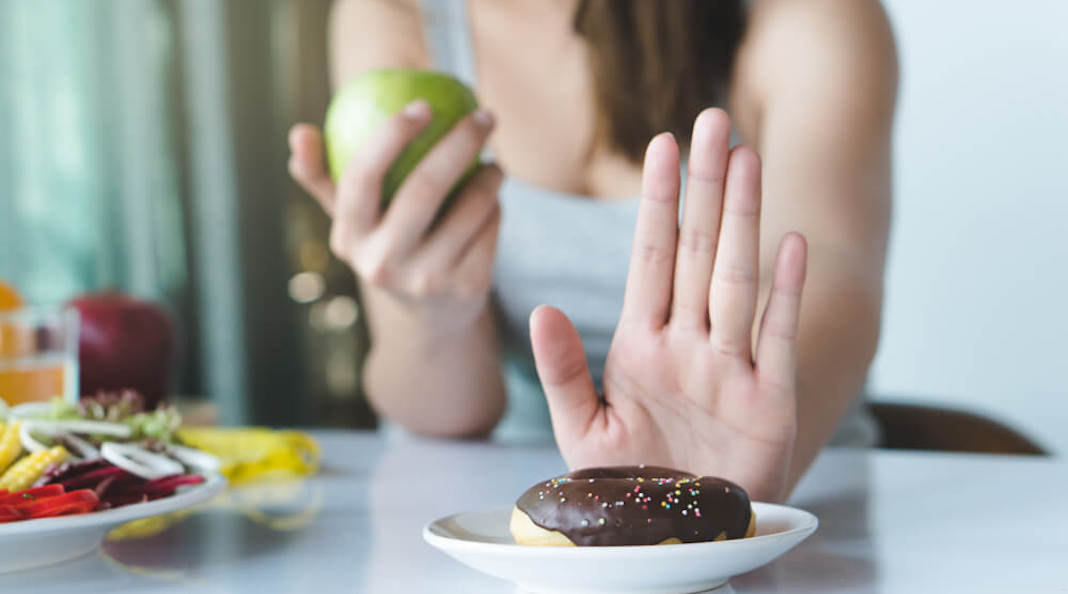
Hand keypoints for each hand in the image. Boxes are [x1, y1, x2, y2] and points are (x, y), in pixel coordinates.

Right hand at [288, 101, 502, 330]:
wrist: (430, 317)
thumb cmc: (387, 246)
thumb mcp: (353, 221)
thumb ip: (323, 177)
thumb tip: (299, 132)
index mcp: (349, 237)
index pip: (361, 177)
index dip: (391, 135)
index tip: (422, 105)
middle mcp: (383, 263)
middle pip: (424, 188)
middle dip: (459, 142)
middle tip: (483, 116)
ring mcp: (426, 280)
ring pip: (469, 207)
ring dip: (490, 176)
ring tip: (492, 163)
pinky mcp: (466, 288)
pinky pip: (490, 228)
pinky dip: (496, 208)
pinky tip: (494, 201)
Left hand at [529, 109, 807, 501]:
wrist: (677, 539)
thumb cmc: (631, 484)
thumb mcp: (583, 428)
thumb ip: (563, 369)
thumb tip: (541, 308)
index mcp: (642, 345)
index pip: (650, 258)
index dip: (656, 202)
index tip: (660, 146)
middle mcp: (690, 345)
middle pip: (696, 252)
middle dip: (704, 188)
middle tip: (712, 121)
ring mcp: (731, 369)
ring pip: (736, 279)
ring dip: (742, 221)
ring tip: (747, 159)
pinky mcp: (768, 403)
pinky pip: (777, 339)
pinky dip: (785, 294)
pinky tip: (791, 244)